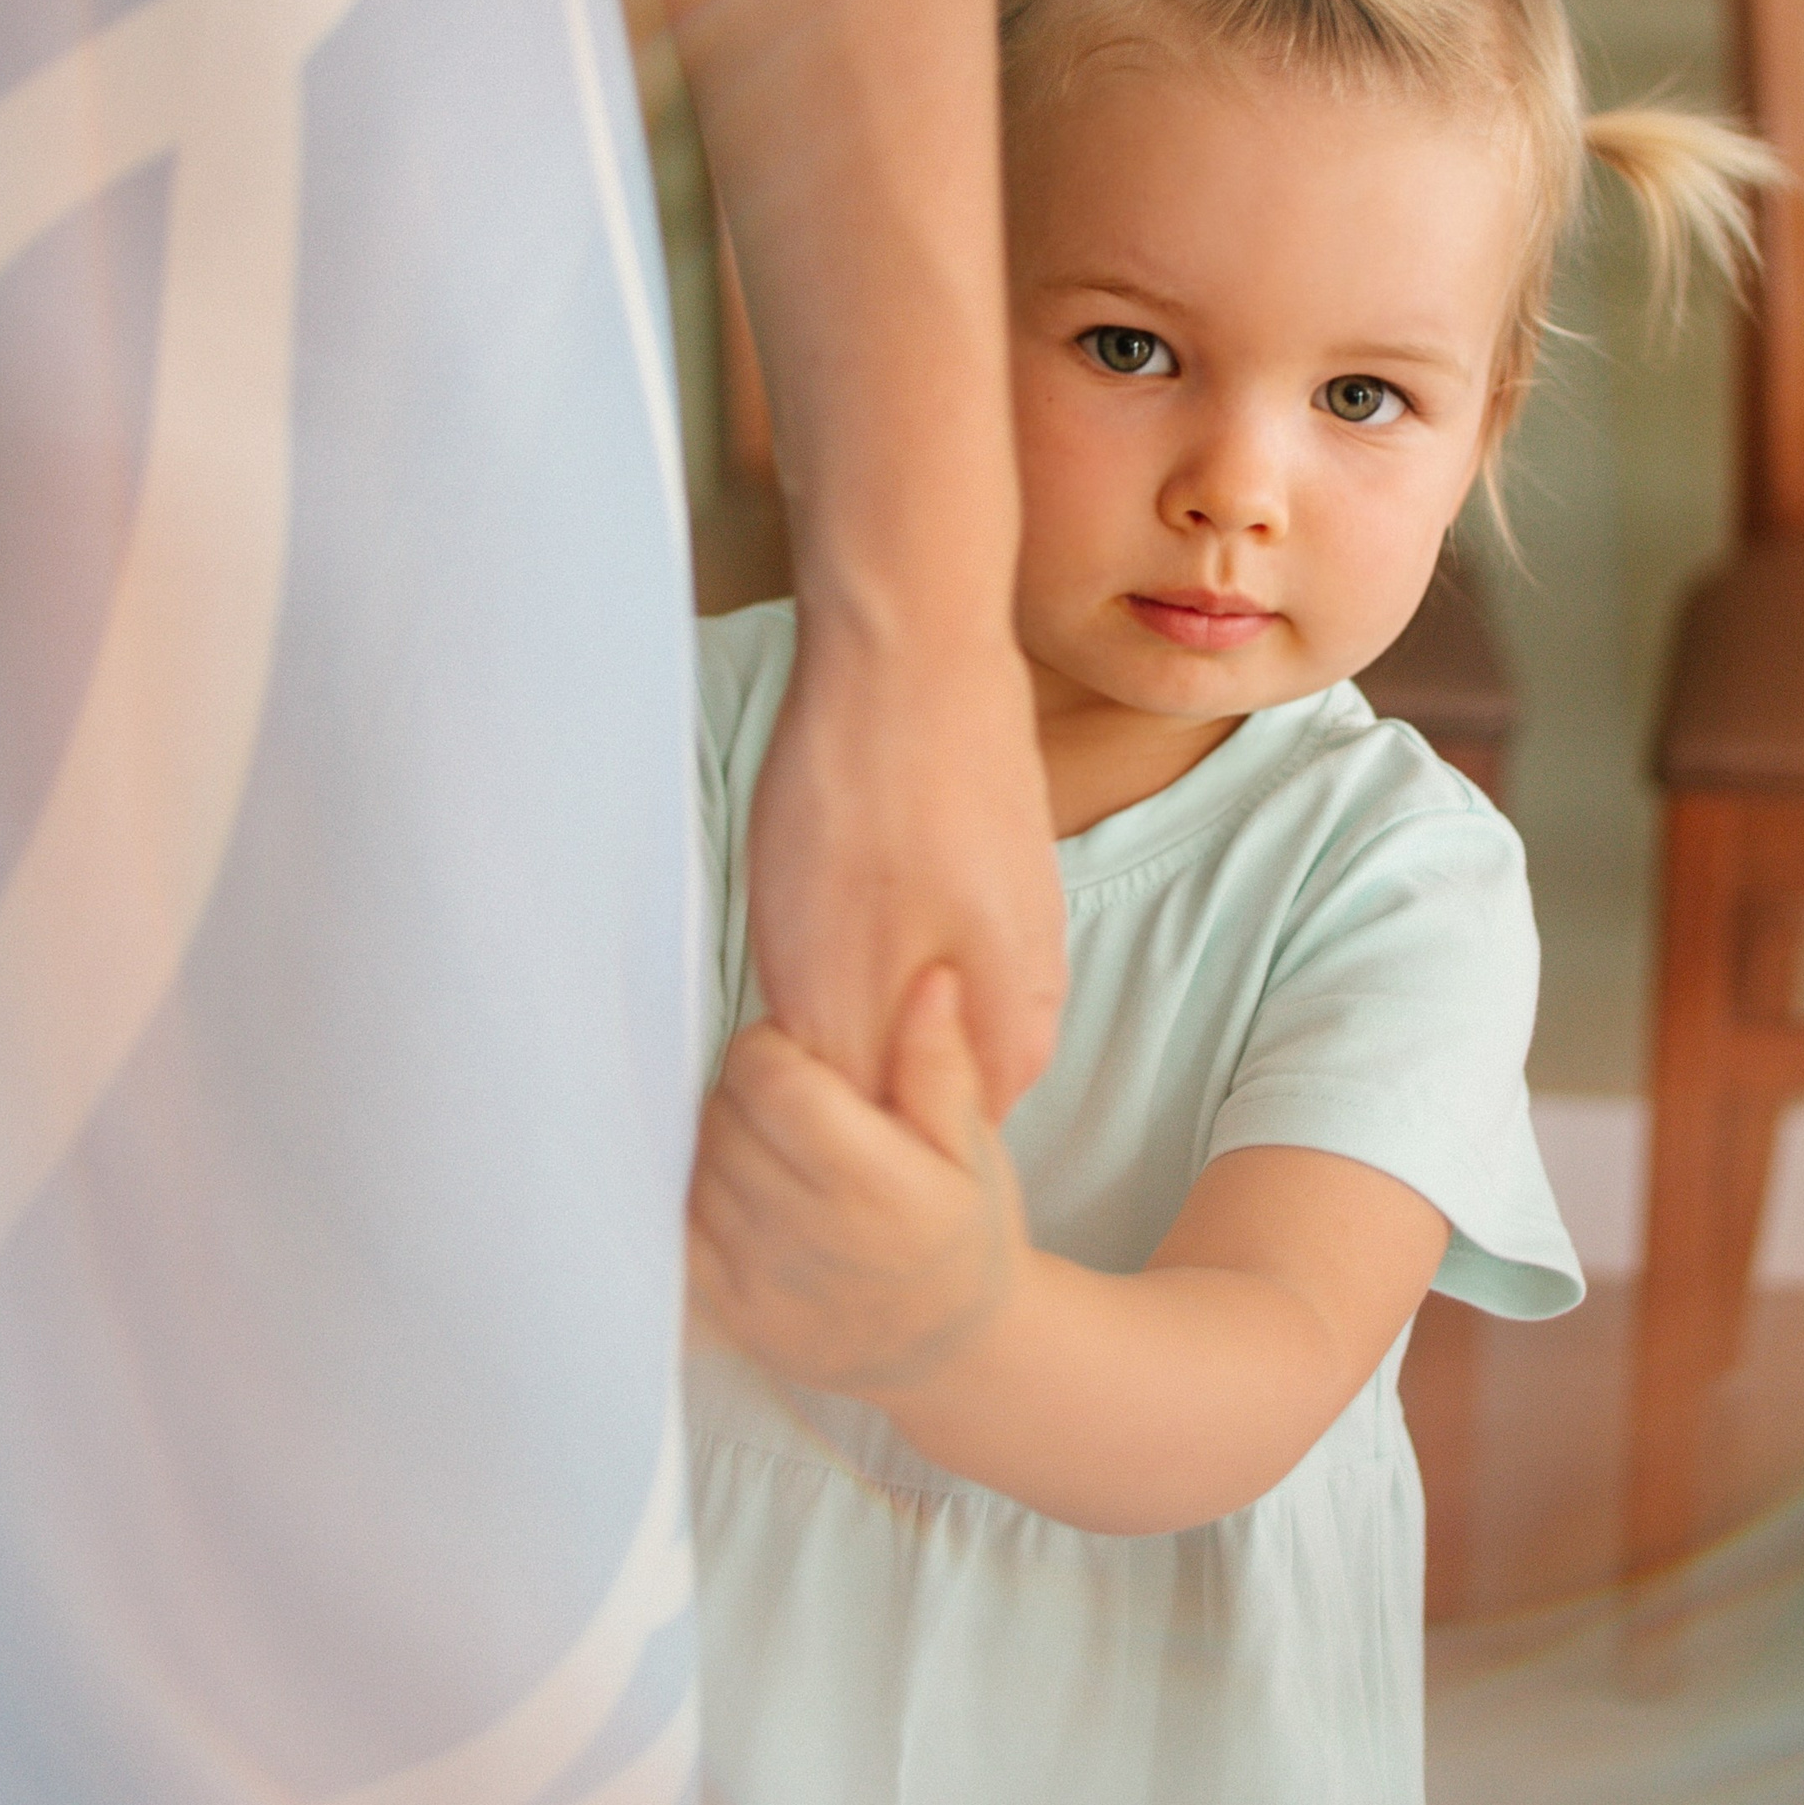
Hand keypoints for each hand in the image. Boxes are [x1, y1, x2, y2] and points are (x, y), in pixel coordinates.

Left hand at [688, 965, 1029, 1397]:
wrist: (953, 1353)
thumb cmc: (965, 1241)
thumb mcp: (972, 1147)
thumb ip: (938, 1063)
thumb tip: (928, 980)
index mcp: (870, 1182)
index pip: (766, 1077)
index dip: (771, 1049)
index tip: (801, 1059)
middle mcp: (806, 1232)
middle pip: (722, 1114)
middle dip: (747, 1092)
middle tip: (792, 1106)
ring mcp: (758, 1279)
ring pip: (695, 1165)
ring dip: (722, 1144)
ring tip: (776, 1155)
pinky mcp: (727, 1312)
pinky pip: (677, 1226)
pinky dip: (699, 1198)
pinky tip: (745, 1196)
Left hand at [743, 614, 1064, 1121]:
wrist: (910, 641)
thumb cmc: (871, 801)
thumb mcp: (831, 976)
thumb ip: (851, 1084)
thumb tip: (845, 1163)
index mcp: (1011, 1036)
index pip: (927, 1147)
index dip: (846, 1138)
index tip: (781, 1092)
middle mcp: (1029, 991)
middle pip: (918, 1076)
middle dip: (843, 1067)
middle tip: (774, 999)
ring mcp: (1007, 923)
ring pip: (905, 1005)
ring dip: (842, 992)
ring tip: (797, 920)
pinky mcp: (978, 867)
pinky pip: (907, 937)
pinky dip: (852, 931)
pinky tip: (817, 880)